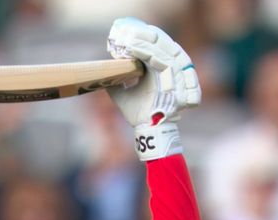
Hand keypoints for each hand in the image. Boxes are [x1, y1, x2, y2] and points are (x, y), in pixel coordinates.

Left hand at [106, 18, 200, 160]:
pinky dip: (147, 53)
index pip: (158, 48)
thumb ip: (116, 82)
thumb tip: (103, 74)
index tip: (128, 35)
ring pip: (163, 50)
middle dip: (147, 36)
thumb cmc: (138, 113)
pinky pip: (162, 61)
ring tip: (128, 39)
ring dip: (145, 43)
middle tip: (128, 32)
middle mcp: (172, 70)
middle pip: (164, 44)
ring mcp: (175, 75)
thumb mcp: (122, 94)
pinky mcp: (174, 81)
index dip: (145, 40)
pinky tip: (134, 49)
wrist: (147, 129)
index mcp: (162, 71)